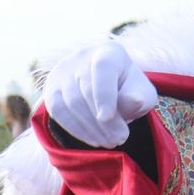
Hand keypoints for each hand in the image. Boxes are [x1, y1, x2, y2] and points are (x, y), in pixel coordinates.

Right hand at [44, 41, 158, 147]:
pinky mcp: (51, 89)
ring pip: (70, 102)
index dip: (104, 93)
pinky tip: (92, 140)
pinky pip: (57, 111)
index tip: (108, 117)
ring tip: (109, 142)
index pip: (102, 68)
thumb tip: (133, 101)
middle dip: (103, 120)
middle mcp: (82, 57)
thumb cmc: (130, 90)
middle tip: (119, 140)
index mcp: (108, 52)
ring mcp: (63, 72)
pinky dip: (75, 128)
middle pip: (86, 90)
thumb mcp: (142, 92)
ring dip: (90, 127)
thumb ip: (139, 97)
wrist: (110, 90)